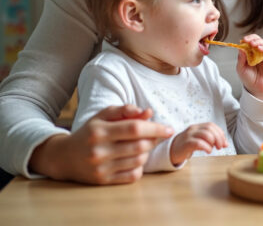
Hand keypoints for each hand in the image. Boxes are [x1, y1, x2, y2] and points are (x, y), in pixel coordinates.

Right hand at [29, 105, 172, 184]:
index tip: (169, 129)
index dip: (155, 128)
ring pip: (139, 161)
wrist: (64, 157)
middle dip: (154, 140)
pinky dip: (139, 166)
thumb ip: (125, 110)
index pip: (135, 128)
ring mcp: (101, 168)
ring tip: (143, 146)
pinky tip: (135, 159)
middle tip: (156, 136)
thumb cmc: (89, 132)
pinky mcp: (103, 181)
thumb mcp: (103, 116)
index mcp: (100, 131)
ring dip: (147, 153)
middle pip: (140, 145)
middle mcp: (99, 151)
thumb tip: (148, 112)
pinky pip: (133, 175)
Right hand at [170, 122, 227, 165]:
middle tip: (220, 147)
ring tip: (213, 149)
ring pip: (205, 134)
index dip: (220, 133)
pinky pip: (198, 143)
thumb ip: (212, 140)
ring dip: (213, 142)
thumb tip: (226, 143)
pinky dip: (206, 147)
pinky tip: (208, 151)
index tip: (224, 142)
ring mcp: (188, 136)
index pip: (211, 125)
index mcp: (197, 127)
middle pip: (210, 128)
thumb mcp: (199, 140)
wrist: (170, 152)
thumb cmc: (187, 146)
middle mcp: (193, 129)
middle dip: (218, 137)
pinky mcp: (186, 144)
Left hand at [238, 33, 262, 100]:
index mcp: (250, 53)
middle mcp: (258, 52)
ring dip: (258, 42)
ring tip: (253, 45)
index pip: (250, 41)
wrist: (255, 88)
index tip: (243, 40)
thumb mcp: (241, 68)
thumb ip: (241, 58)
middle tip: (248, 41)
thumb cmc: (248, 78)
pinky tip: (259, 49)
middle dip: (253, 39)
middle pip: (258, 40)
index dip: (247, 39)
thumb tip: (241, 47)